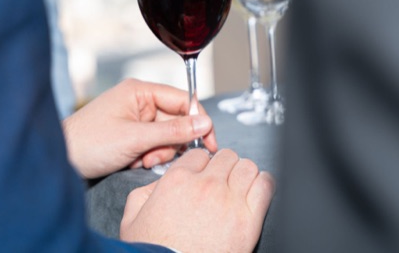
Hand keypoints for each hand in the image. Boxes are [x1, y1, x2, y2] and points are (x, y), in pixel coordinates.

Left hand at [62, 78, 217, 177]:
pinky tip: (132, 162)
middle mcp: (139, 101)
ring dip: (158, 152)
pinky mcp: (130, 134)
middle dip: (169, 143)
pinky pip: (152, 145)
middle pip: (176, 121)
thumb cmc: (88, 143)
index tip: (209, 142)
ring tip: (139, 160)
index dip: (198, 121)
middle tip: (155, 157)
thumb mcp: (136, 138)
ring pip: (165, 136)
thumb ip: (173, 132)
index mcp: (140, 91)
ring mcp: (134, 118)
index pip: (183, 100)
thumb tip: (205, 124)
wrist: (59, 160)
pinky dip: (147, 156)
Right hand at [120, 148, 275, 252]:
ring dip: (244, 175)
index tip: (204, 175)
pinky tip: (257, 192)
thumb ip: (146, 191)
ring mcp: (229, 201)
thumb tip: (161, 182)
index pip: (200, 154)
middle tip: (222, 183)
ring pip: (248, 166)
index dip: (201, 165)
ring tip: (240, 188)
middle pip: (226, 157)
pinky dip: (264, 184)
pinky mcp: (248, 220)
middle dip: (224, 168)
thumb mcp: (133, 218)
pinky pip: (266, 186)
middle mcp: (206, 185)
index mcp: (178, 180)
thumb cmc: (153, 251)